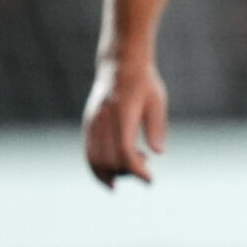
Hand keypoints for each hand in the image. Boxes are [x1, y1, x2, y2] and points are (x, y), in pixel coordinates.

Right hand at [83, 57, 167, 185]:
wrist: (119, 66)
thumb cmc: (143, 84)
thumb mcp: (157, 102)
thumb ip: (156, 127)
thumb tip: (158, 153)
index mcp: (121, 113)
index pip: (125, 150)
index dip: (136, 169)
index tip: (150, 181)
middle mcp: (102, 120)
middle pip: (109, 159)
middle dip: (128, 172)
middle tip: (146, 165)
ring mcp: (92, 123)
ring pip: (95, 160)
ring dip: (113, 173)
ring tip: (133, 170)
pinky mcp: (88, 125)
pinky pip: (88, 153)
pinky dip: (98, 169)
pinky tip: (113, 177)